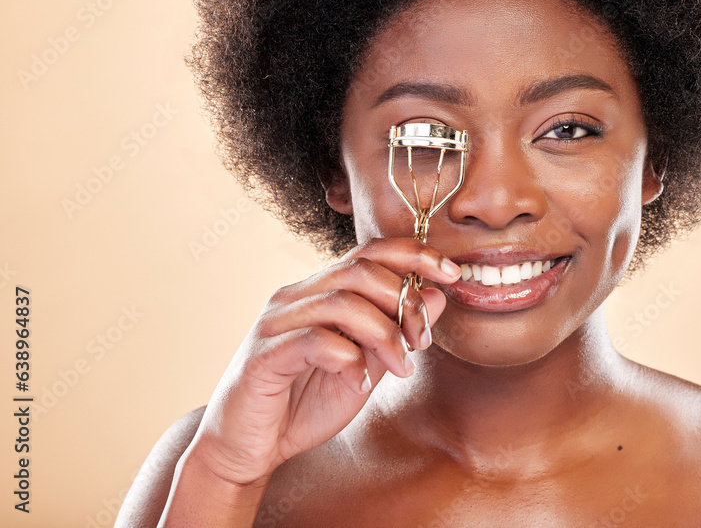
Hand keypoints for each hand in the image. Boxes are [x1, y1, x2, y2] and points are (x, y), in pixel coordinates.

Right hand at [183, 238, 460, 486]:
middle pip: (361, 270)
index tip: (452, 272)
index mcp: (321, 290)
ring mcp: (276, 322)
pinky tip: (358, 382)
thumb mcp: (366, 366)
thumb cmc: (303, 403)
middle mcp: (297, 296)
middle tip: (422, 340)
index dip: (415, 253)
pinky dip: (348, 358)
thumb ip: (396, 332)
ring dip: (384, 334)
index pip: (371, 251)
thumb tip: (438, 295)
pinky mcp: (263, 355)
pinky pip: (313, 339)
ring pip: (342, 301)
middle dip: (404, 300)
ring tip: (400, 368)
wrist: (248, 448)